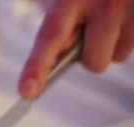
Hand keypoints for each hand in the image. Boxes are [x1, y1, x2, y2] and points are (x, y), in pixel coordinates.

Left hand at [19, 0, 133, 98]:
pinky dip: (130, 34)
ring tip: (112, 13)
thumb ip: (57, 29)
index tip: (27, 92)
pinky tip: (125, 13)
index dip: (37, 66)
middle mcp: (106, 2)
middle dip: (91, 52)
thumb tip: (54, 61)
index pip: (50, 36)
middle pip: (94, 63)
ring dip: (114, 41)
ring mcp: (132, 8)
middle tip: (91, 26)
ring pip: (120, 56)